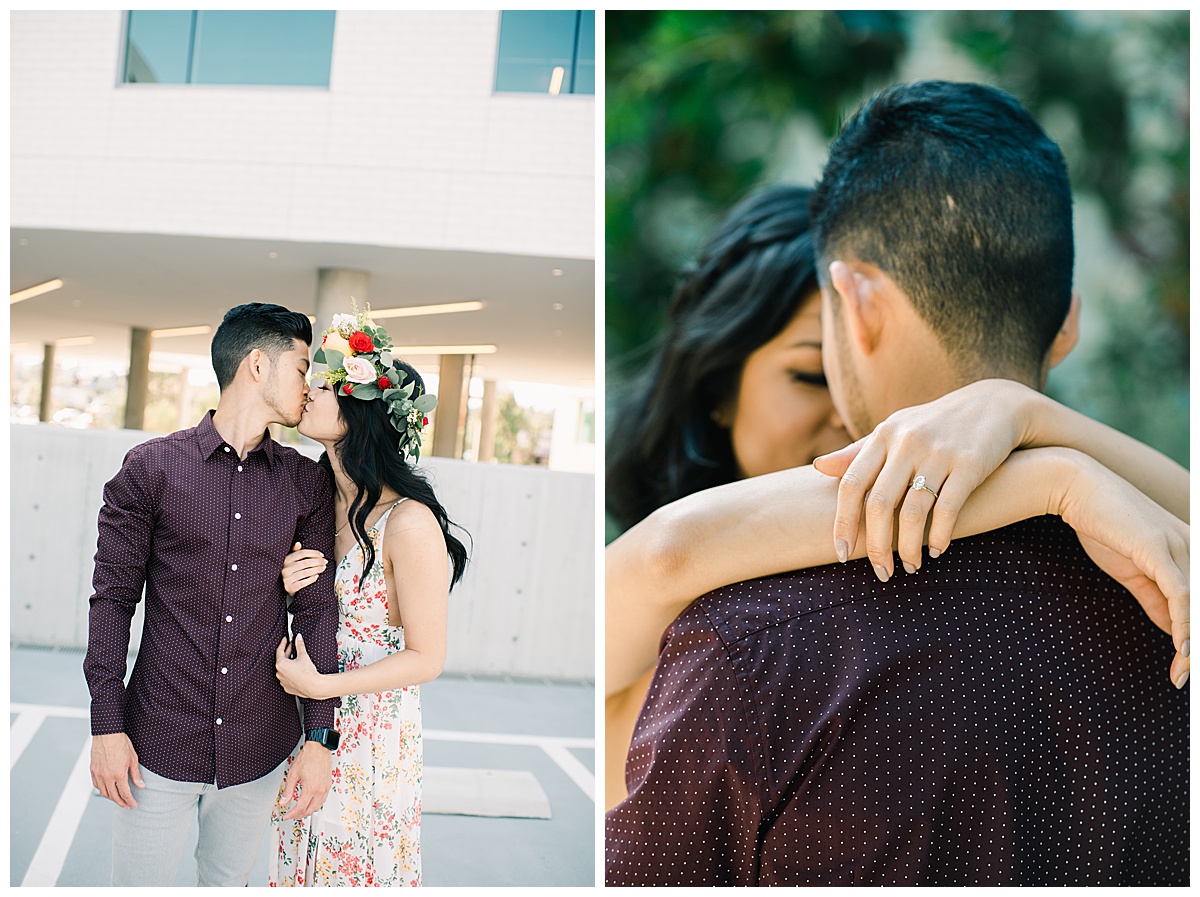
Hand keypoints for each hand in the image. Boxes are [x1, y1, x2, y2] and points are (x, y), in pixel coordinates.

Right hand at [89, 732, 144, 808]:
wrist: (107, 734)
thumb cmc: (121, 744)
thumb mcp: (133, 759)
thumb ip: (136, 774)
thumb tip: (141, 786)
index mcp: (118, 774)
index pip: (125, 793)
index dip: (130, 801)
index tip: (134, 806)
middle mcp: (106, 777)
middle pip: (113, 796)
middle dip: (121, 803)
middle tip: (127, 806)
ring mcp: (98, 774)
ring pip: (104, 792)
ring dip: (111, 798)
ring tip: (119, 799)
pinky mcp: (92, 771)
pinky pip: (96, 785)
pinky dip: (102, 790)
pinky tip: (108, 790)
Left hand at [276, 633, 325, 698]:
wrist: (312, 686)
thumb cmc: (307, 673)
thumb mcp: (303, 656)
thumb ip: (299, 645)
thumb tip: (298, 638)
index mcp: (281, 664)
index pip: (279, 651)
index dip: (283, 643)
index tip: (285, 639)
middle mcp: (279, 673)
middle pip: (281, 660)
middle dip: (287, 653)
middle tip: (292, 647)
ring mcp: (282, 681)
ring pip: (284, 669)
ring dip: (288, 664)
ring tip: (296, 659)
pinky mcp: (287, 687)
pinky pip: (287, 678)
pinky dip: (290, 673)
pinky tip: (297, 671)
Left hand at [279, 741, 332, 819]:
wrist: (319, 748)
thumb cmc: (308, 757)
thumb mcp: (293, 774)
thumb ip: (288, 790)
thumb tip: (284, 801)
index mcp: (310, 789)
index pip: (300, 809)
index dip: (292, 815)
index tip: (287, 816)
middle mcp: (320, 790)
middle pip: (310, 810)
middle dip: (299, 815)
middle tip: (291, 815)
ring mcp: (325, 787)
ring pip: (318, 807)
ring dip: (308, 811)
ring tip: (300, 810)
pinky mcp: (328, 784)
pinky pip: (323, 800)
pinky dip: (315, 804)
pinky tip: (310, 802)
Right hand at [282, 542, 327, 595]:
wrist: (288, 586)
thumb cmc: (294, 570)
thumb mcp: (293, 560)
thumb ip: (296, 552)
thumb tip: (298, 543)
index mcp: (286, 560)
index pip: (301, 553)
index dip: (313, 553)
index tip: (322, 555)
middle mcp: (285, 569)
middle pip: (305, 562)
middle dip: (317, 561)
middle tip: (325, 562)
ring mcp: (287, 579)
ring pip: (305, 572)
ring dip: (316, 570)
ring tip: (323, 568)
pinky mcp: (290, 587)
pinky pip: (303, 583)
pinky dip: (311, 579)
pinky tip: (317, 576)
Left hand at [814, 379, 1034, 579]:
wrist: (995, 404)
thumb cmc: (934, 425)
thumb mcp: (894, 431)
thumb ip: (857, 452)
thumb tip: (818, 468)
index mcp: (883, 435)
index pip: (851, 485)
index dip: (843, 523)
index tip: (842, 553)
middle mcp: (907, 442)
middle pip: (879, 504)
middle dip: (877, 546)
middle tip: (881, 573)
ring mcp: (938, 452)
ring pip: (913, 512)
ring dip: (909, 547)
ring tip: (910, 567)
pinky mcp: (970, 464)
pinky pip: (947, 509)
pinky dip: (939, 536)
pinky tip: (936, 550)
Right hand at [1060, 458, 1189, 687]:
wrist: (1075, 486)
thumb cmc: (1103, 523)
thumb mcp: (1132, 570)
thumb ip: (1156, 600)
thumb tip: (1174, 631)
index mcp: (1193, 550)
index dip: (1196, 638)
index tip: (1188, 668)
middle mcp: (1195, 546)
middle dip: (1199, 647)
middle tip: (1191, 679)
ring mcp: (1180, 545)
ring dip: (1194, 646)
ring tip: (1185, 674)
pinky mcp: (1158, 548)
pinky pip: (1181, 595)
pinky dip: (1185, 625)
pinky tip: (1182, 650)